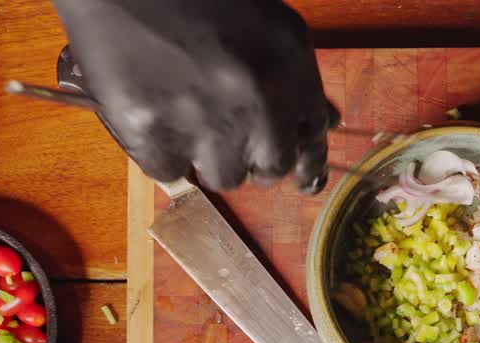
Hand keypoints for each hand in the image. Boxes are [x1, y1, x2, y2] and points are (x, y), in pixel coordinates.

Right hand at [51, 0, 334, 192]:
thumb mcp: (267, 24)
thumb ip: (294, 77)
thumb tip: (327, 123)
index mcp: (289, 66)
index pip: (312, 136)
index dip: (308, 164)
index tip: (306, 181)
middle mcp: (257, 101)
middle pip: (270, 168)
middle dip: (251, 156)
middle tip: (223, 131)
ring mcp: (204, 121)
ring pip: (221, 176)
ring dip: (206, 157)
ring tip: (183, 112)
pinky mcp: (152, 132)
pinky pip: (168, 170)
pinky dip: (161, 151)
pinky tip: (152, 110)